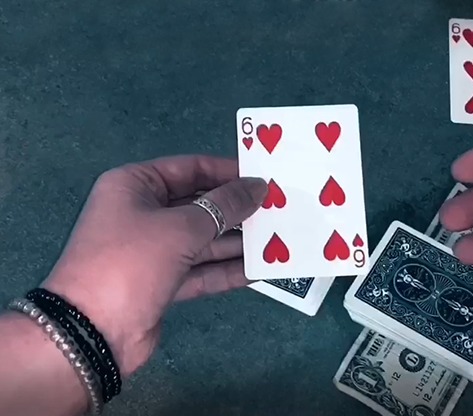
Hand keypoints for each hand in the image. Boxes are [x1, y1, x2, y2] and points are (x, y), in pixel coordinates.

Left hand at [40, 155, 266, 376]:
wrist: (93, 331)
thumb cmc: (132, 261)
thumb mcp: (181, 227)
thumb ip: (224, 206)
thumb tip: (259, 186)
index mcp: (135, 186)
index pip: (190, 168)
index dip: (228, 172)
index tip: (265, 178)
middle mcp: (142, 213)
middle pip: (199, 204)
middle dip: (236, 209)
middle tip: (278, 209)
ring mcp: (152, 251)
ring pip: (203, 239)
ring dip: (237, 241)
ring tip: (278, 238)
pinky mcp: (162, 282)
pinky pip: (201, 269)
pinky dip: (226, 270)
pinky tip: (259, 269)